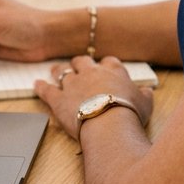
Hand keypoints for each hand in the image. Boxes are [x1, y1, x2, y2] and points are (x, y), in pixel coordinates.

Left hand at [35, 55, 153, 139]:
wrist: (109, 122)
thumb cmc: (129, 113)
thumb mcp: (145, 102)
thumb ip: (144, 94)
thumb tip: (147, 92)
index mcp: (113, 71)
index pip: (109, 62)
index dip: (106, 65)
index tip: (104, 68)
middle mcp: (92, 73)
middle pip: (82, 61)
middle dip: (79, 63)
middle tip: (76, 65)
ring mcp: (73, 84)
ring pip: (63, 72)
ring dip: (59, 71)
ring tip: (54, 70)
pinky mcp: (59, 99)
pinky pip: (47, 90)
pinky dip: (41, 87)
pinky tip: (36, 85)